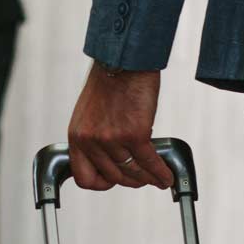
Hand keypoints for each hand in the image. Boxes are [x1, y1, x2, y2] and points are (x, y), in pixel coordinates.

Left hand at [68, 63, 171, 191]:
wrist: (124, 60)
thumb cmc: (110, 82)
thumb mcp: (90, 113)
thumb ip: (96, 136)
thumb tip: (114, 156)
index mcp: (77, 136)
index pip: (84, 177)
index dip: (101, 183)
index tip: (114, 180)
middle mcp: (91, 140)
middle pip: (114, 176)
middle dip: (131, 180)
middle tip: (142, 178)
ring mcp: (112, 138)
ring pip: (133, 172)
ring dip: (148, 178)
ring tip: (157, 178)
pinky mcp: (134, 134)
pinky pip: (149, 162)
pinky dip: (160, 172)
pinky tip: (166, 176)